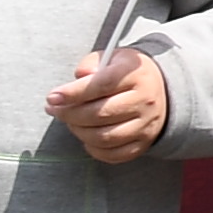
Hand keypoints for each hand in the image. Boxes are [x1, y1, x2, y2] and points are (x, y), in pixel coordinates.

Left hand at [46, 48, 171, 163]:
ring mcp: (146, 125)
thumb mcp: (111, 58)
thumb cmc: (126, 74)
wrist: (159, 91)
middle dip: (70, 114)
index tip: (53, 97)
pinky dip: (94, 149)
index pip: (103, 84)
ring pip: (104, 137)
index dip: (74, 93)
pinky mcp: (143, 143)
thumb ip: (91, 63)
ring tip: (70, 122)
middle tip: (55, 110)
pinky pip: (113, 154)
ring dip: (79, 132)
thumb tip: (79, 78)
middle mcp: (145, 101)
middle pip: (101, 114)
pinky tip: (86, 137)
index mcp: (137, 75)